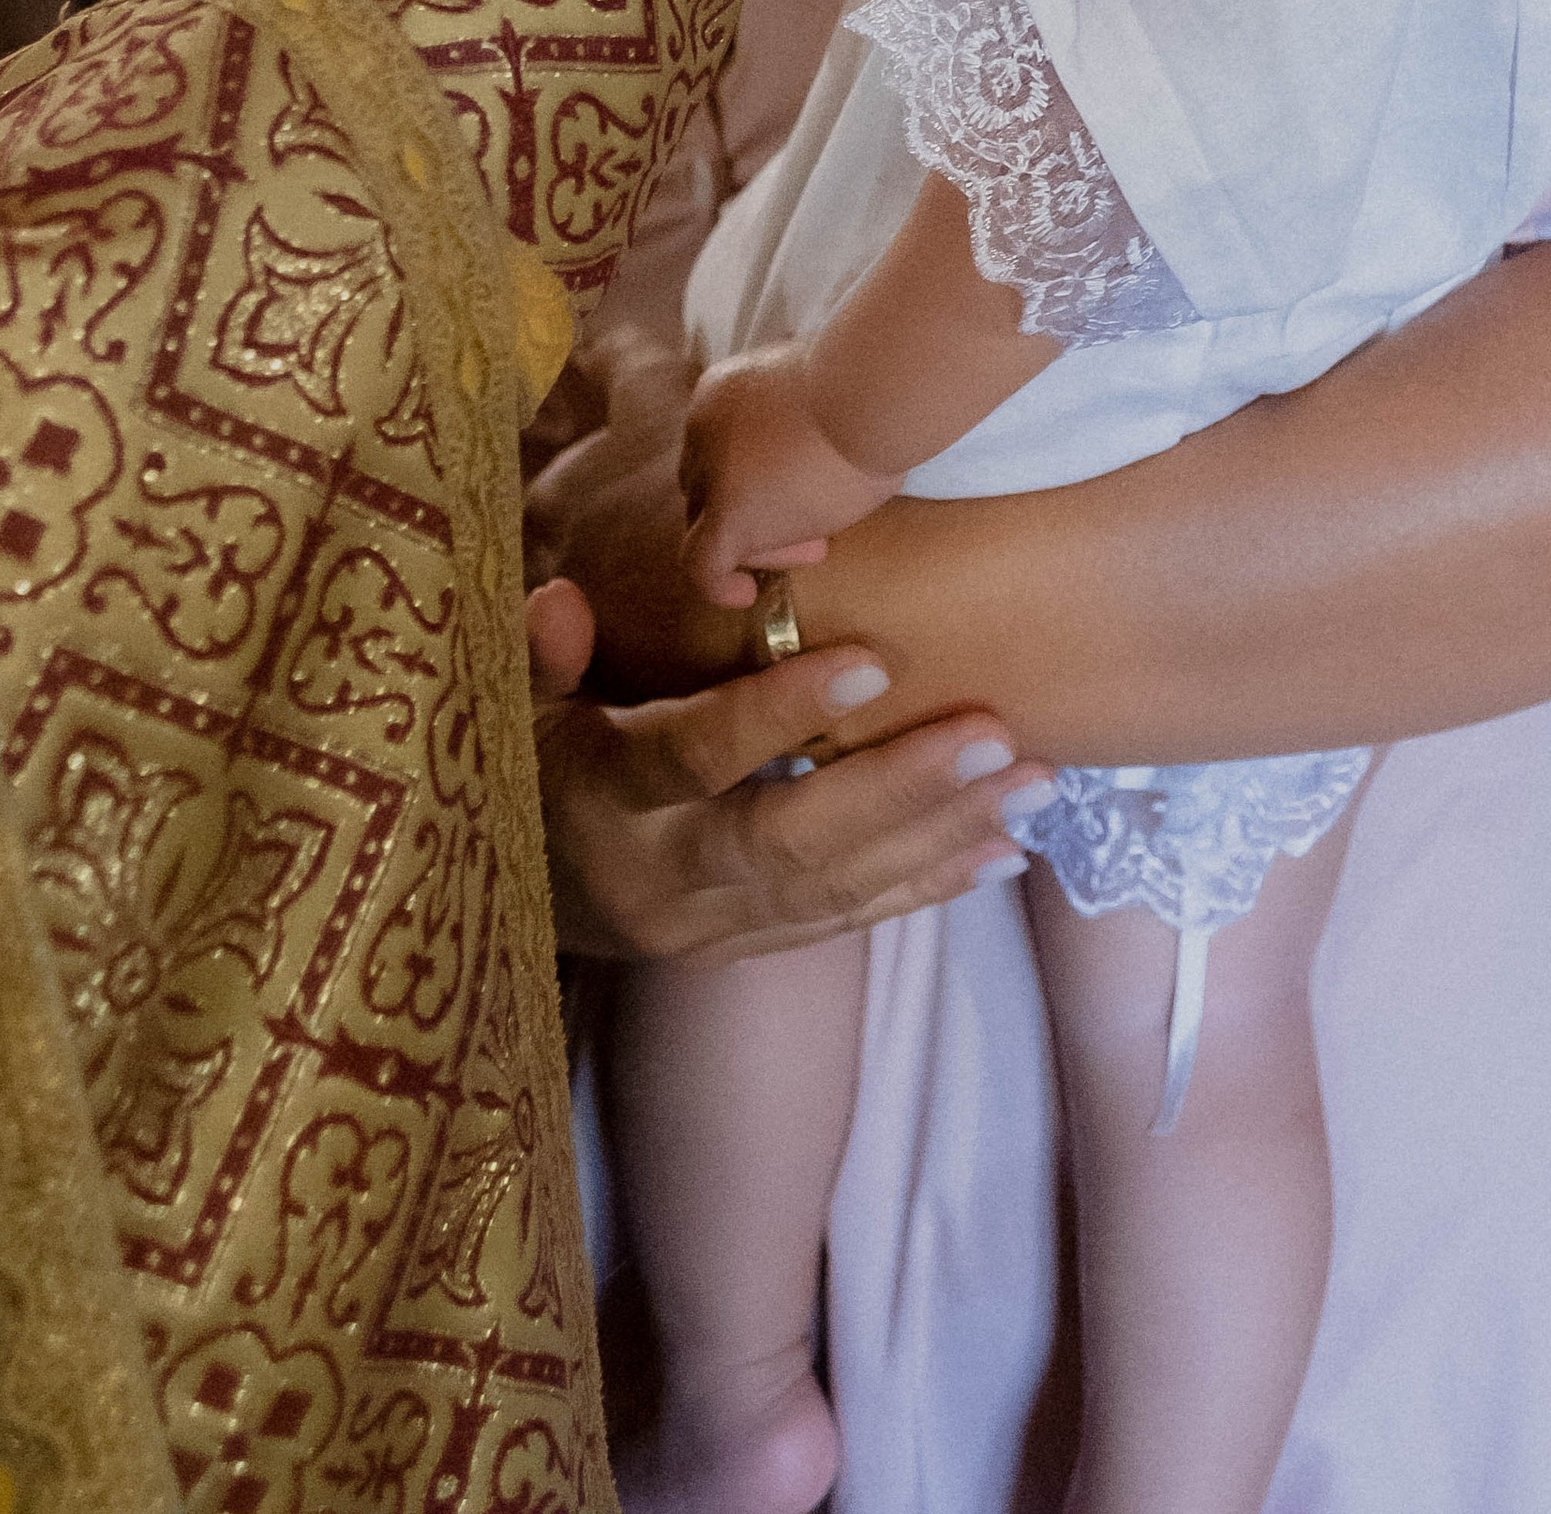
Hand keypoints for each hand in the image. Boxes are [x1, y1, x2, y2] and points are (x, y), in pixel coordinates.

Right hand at [525, 575, 1052, 963]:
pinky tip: (1004, 851)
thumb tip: (558, 597)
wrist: (515, 903)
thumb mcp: (516, 706)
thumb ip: (542, 655)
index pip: (697, 757)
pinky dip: (926, 887)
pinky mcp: (747, 953)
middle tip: (996, 734)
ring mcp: (709, 930)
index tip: (873, 660)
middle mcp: (660, 878)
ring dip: (939, 835)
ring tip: (1034, 782)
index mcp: (602, 798)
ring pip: (834, 890)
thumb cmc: (531, 764)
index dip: (779, 714)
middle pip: (789, 840)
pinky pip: (846, 925)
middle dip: (898, 787)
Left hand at [680, 345, 900, 606]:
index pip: (723, 447)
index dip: (760, 475)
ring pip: (711, 524)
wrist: (871, 391)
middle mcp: (704, 429)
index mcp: (724, 393)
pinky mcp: (728, 517)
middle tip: (814, 527)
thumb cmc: (868, 383)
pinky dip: (718, 585)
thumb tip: (825, 444)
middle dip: (761, 509)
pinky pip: (701, 564)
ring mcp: (712, 474)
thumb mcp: (824, 391)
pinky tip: (745, 594)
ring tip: (813, 549)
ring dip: (760, 542)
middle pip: (713, 486)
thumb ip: (807, 417)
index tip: (808, 487)